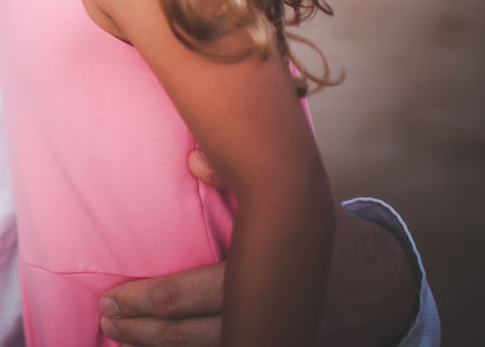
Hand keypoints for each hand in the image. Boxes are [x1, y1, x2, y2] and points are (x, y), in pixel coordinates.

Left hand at [100, 149, 417, 346]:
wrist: (384, 288)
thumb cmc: (325, 237)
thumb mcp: (295, 205)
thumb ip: (241, 182)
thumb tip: (194, 160)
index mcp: (264, 278)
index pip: (191, 295)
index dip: (144, 299)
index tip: (110, 295)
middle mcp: (267, 317)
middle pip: (189, 334)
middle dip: (140, 327)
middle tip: (105, 315)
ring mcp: (274, 338)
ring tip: (116, 335)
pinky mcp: (277, 345)